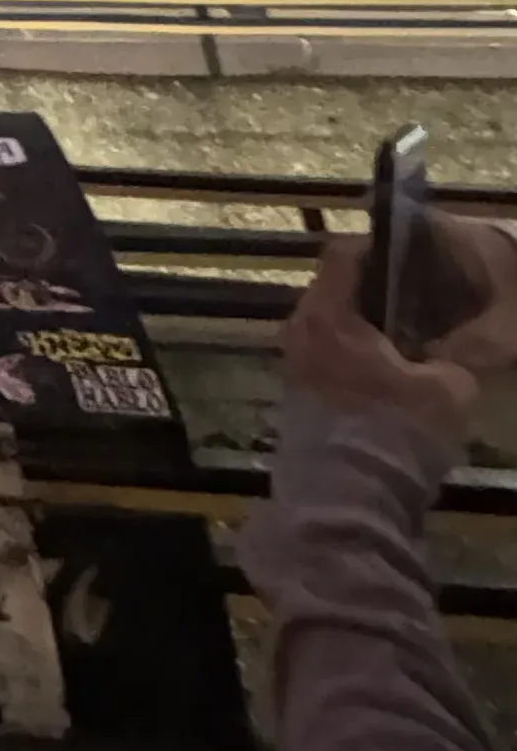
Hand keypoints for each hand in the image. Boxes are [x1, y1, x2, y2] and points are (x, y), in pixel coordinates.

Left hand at [283, 224, 516, 446]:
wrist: (347, 500)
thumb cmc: (394, 431)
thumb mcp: (448, 391)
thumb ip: (456, 360)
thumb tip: (454, 355)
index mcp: (328, 312)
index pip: (346, 254)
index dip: (381, 250)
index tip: (414, 260)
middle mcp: (300, 329)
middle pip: (339, 293)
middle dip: (380, 299)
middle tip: (422, 308)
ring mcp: (293, 365)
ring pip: (334, 331)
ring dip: (369, 337)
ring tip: (414, 351)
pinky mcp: (297, 399)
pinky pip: (329, 362)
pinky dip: (357, 364)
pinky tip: (393, 386)